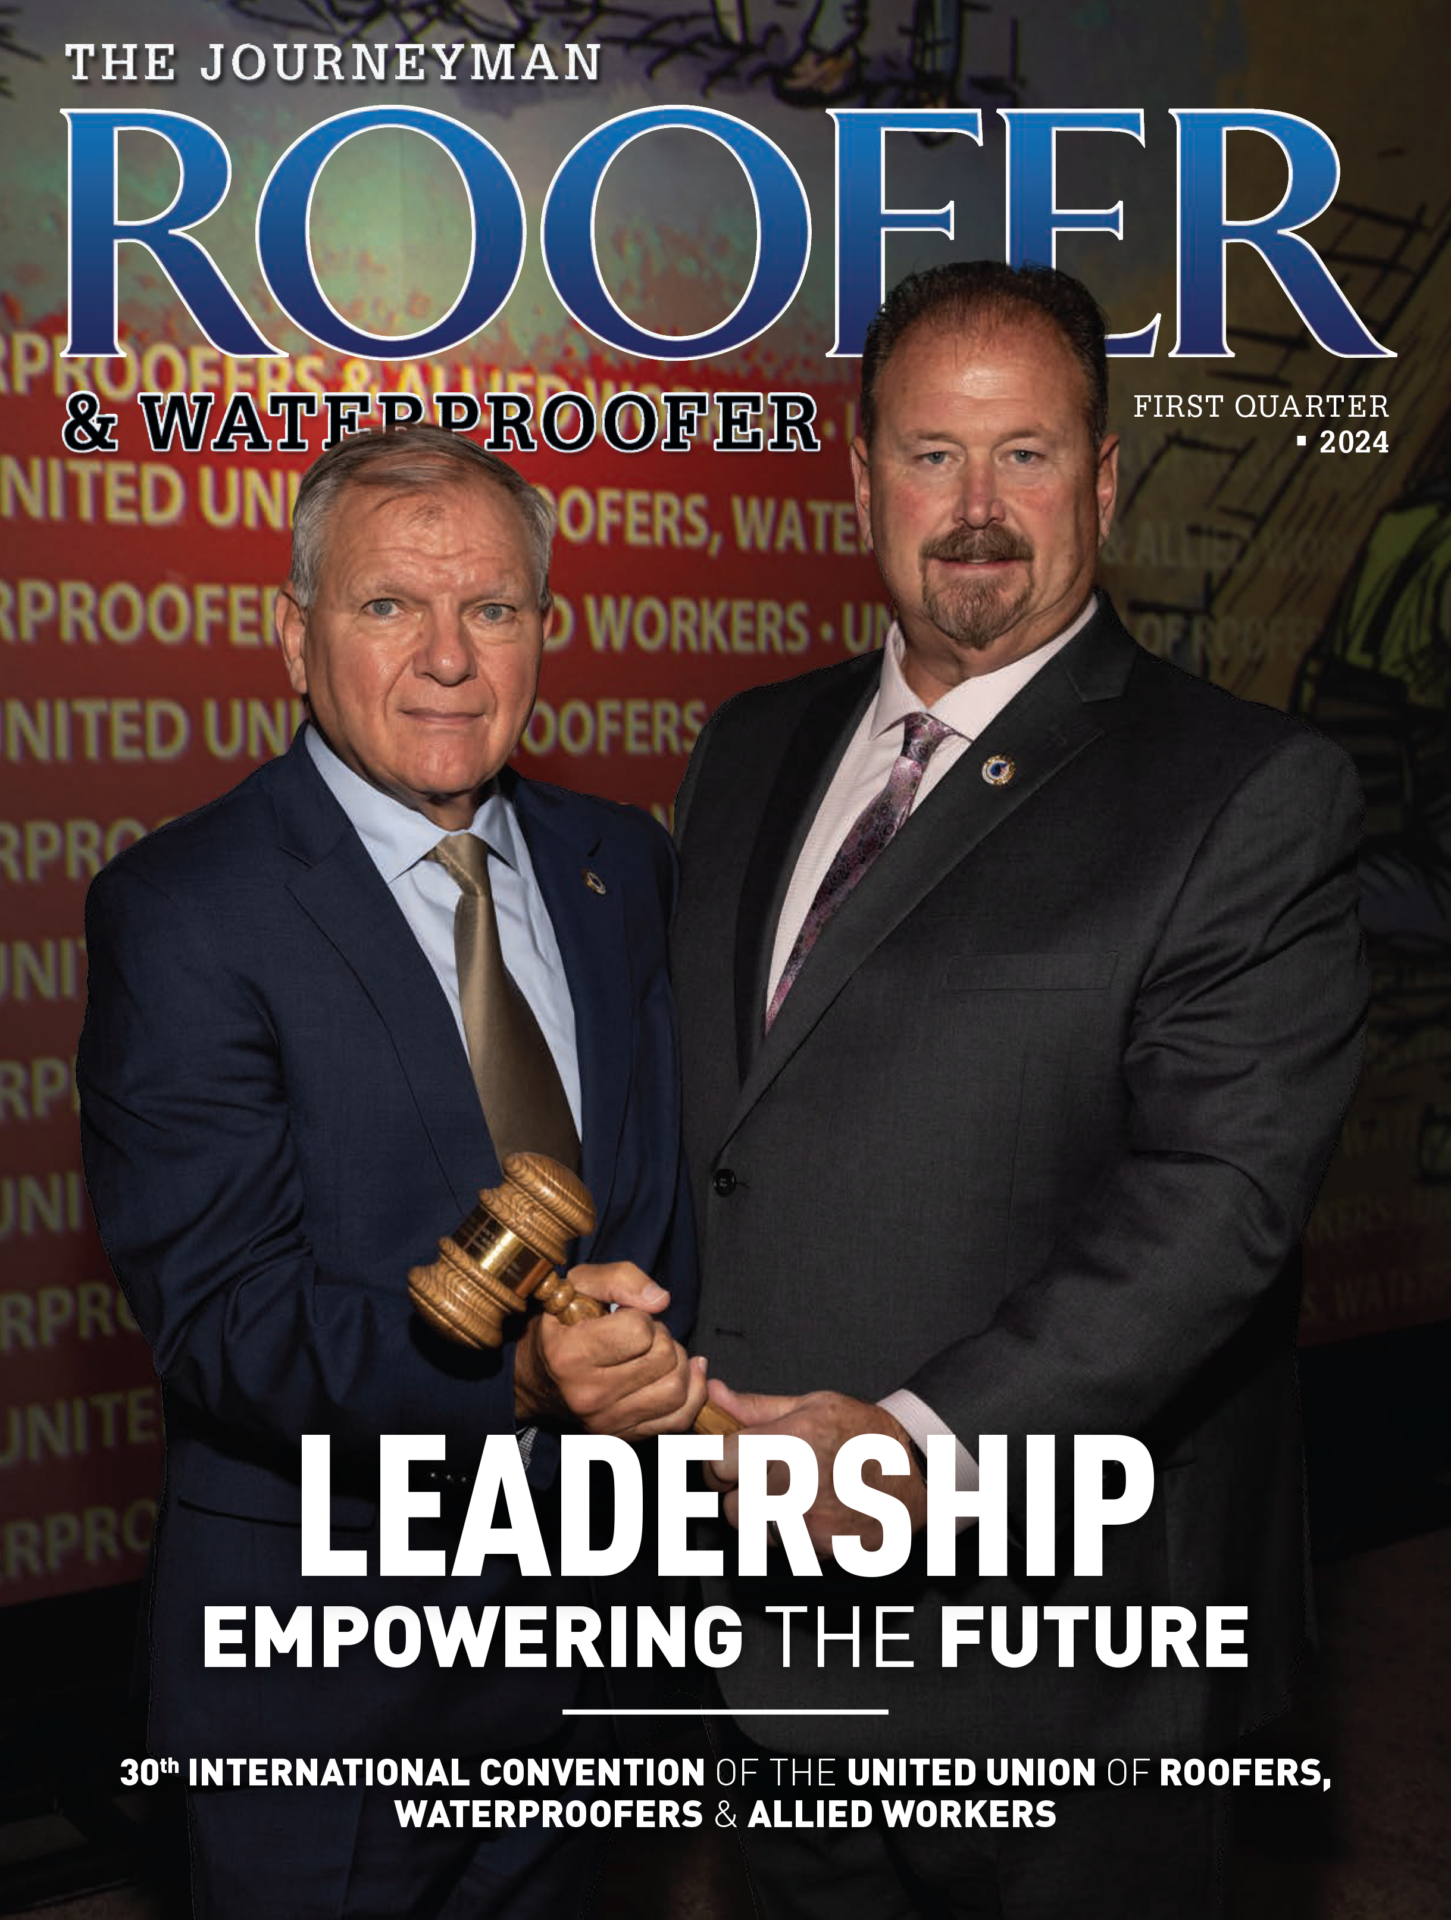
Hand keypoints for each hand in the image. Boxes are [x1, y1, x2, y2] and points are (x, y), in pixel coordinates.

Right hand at [514, 1262, 709, 1438]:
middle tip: (644, 1335)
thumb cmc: (561, 1326)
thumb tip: (660, 1300)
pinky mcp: (623, 1436)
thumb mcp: (578, 1284)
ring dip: (678, 1363)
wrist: (538, 1377)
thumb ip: (620, 1279)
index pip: (639, 1331)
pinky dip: (692, 1394)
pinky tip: (684, 1373)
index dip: (640, 1316)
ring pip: (676, 1389)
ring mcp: (606, 1421)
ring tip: (658, 1354)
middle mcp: (587, 1395)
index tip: (625, 1318)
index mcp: (569, 1355)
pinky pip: (679, 1418)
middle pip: (663, 1359)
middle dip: (662, 1337)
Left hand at [702, 1384, 926, 1558]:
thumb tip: (715, 1393)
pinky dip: (789, 1532)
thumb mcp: (813, 1404)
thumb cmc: (866, 1433)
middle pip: (727, 1503)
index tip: (730, 1456)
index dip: (719, 1459)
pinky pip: (782, 1545)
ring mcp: (805, 1523)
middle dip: (739, 1490)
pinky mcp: (818, 1548)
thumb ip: (756, 1407)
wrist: (917, 1473)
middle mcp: (792, 1485)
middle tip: (764, 1474)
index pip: (716, 1461)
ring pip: (752, 1530)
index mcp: (786, 1442)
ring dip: (761, 1515)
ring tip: (791, 1493)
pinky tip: (813, 1511)